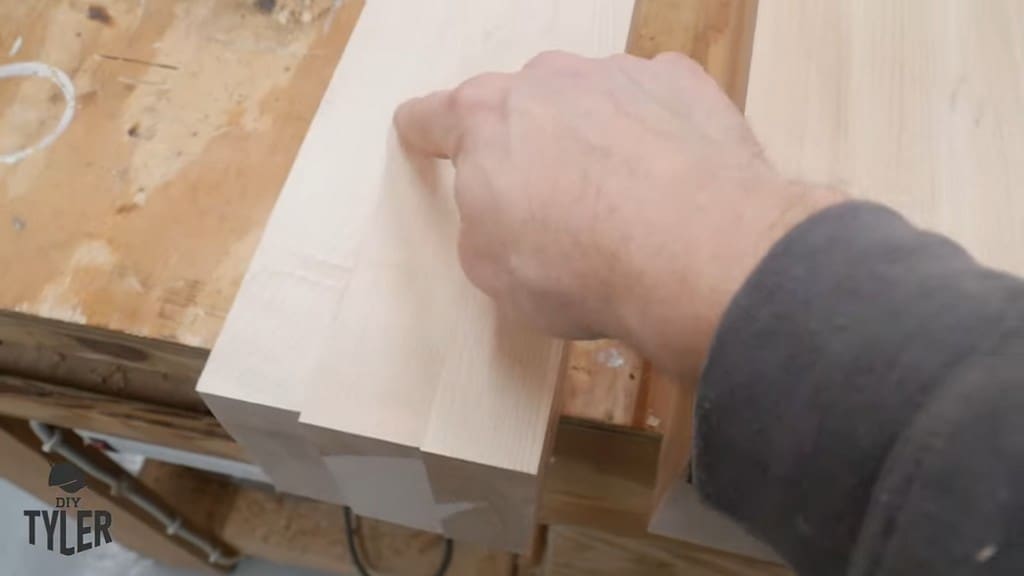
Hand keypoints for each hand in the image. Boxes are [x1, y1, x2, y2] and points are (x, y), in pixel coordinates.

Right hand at [394, 51, 841, 378]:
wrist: (695, 253)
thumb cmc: (583, 267)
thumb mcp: (493, 272)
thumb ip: (481, 224)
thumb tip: (502, 213)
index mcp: (483, 121)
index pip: (431, 117)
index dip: (425, 134)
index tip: (424, 137)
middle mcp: (545, 79)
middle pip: (518, 105)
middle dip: (525, 145)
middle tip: (550, 203)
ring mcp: (615, 73)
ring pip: (587, 99)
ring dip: (591, 135)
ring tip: (621, 198)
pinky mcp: (678, 82)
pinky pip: (651, 100)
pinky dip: (652, 130)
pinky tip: (668, 178)